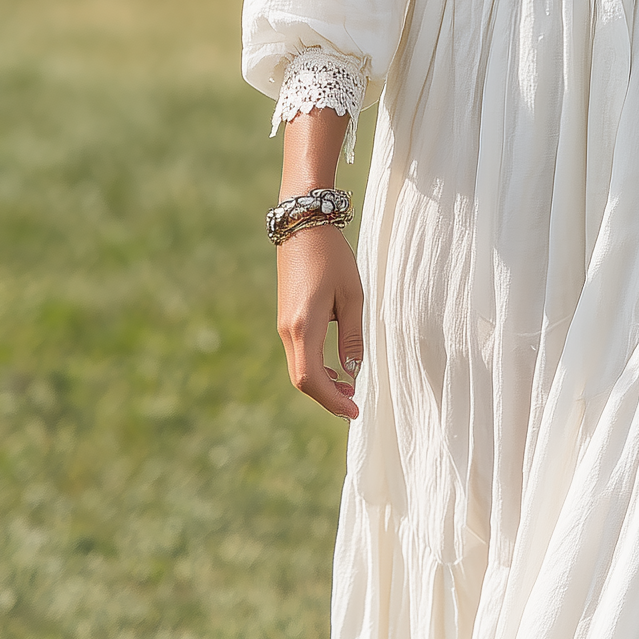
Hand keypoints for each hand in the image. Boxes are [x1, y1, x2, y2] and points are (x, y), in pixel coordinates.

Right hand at [275, 225, 363, 419]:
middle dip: (327, 397)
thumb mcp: (352, 296)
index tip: (354, 411)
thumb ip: (352, 336)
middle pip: (302, 380)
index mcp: (304, 327)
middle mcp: (288, 330)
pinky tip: (335, 368)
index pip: (312, 379)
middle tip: (354, 404)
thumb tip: (352, 371)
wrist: (303, 227)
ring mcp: (283, 325)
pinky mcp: (286, 319)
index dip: (332, 401)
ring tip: (349, 388)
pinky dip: (315, 368)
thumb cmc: (332, 258)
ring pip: (299, 368)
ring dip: (322, 383)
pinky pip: (298, 354)